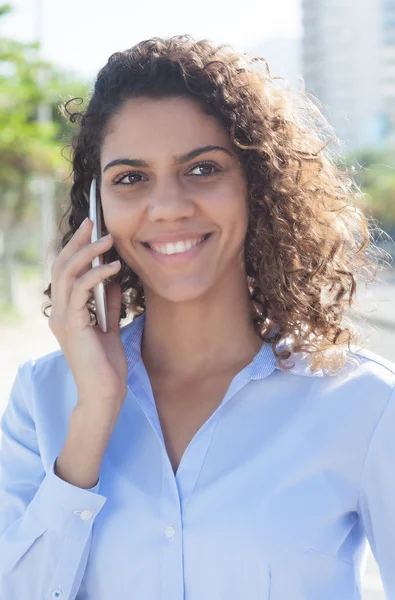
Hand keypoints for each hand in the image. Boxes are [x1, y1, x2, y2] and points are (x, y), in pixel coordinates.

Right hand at [48, 217, 128, 420]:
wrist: (105, 393)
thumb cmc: (107, 365)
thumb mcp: (110, 327)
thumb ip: (107, 304)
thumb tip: (112, 282)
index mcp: (66, 313)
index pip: (64, 273)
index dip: (75, 249)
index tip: (91, 231)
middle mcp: (59, 313)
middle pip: (60, 266)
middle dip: (77, 242)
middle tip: (93, 222)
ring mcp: (63, 319)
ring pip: (67, 274)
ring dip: (88, 253)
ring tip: (108, 240)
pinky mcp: (73, 325)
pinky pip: (80, 290)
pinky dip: (96, 274)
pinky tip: (113, 267)